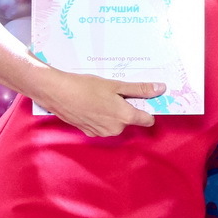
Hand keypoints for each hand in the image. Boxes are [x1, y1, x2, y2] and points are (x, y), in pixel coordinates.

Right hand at [32, 66, 164, 136]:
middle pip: (129, 119)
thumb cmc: (85, 87)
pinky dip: (99, 116)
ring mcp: (101, 133)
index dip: (147, 108)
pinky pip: (101, 124)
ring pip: (114, 122)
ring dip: (111, 112)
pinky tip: (90, 104)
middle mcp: (115, 129)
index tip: (144, 99)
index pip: (147, 119)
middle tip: (114, 92)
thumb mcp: (115, 85)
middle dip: (125, 107)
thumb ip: (140, 89)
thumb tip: (160, 89)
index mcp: (124, 117)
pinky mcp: (89, 132)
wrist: (57, 93)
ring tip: (99, 96)